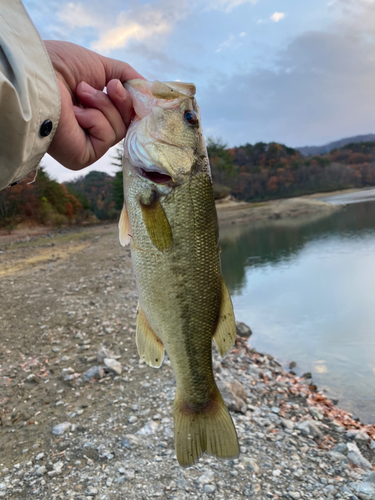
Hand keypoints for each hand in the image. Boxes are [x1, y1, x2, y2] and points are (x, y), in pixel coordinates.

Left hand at [44, 40, 143, 169]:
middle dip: (122, 101)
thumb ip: (127, 77)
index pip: (126, 112)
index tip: (143, 91)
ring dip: (104, 106)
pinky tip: (75, 113)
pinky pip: (107, 138)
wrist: (39, 75)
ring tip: (81, 93)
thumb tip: (151, 90)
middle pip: (128, 122)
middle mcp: (91, 127)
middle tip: (110, 85)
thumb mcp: (102, 65)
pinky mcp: (84, 156)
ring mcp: (88, 143)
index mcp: (93, 108)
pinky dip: (95, 120)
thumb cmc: (61, 66)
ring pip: (119, 129)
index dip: (135, 102)